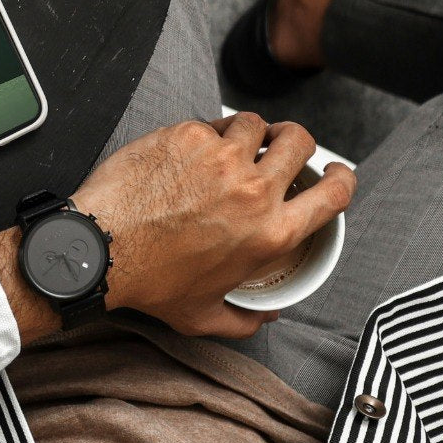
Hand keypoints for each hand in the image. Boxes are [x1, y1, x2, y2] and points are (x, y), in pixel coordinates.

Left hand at [70, 113, 355, 337]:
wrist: (101, 249)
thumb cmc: (149, 282)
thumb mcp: (205, 316)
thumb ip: (244, 320)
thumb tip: (265, 318)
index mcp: (271, 233)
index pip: (333, 194)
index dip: (341, 177)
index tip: (335, 171)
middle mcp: (254, 191)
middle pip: (300, 142)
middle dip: (296, 141)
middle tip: (281, 146)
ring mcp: (221, 158)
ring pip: (254, 123)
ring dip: (249, 131)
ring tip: (233, 144)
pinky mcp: (187, 136)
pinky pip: (209, 123)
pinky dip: (205, 132)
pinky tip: (190, 149)